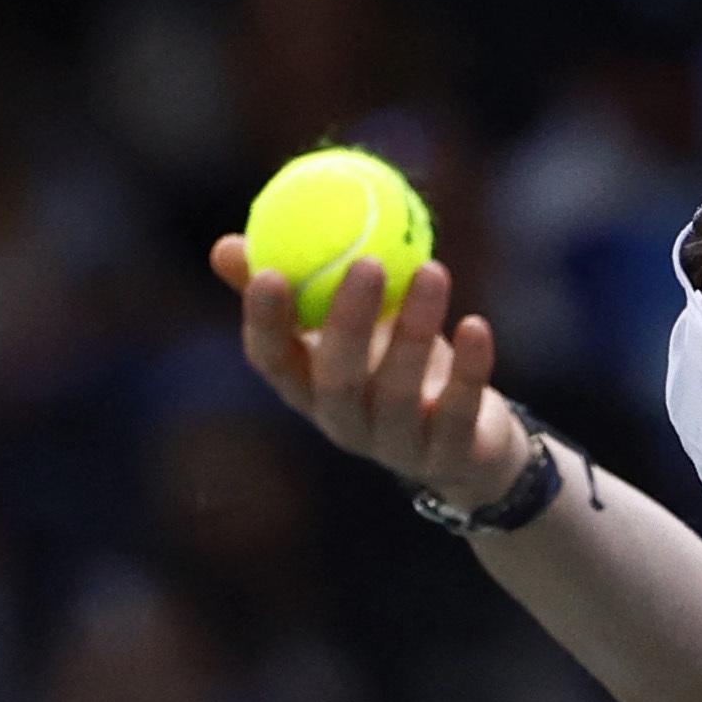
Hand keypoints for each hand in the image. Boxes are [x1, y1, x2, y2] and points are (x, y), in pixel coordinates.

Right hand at [210, 238, 529, 509]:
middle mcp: (345, 424)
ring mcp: (397, 446)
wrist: (469, 448)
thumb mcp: (349, 328)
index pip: (273, 362)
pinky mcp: (450, 456)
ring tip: (433, 271)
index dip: (266, 323)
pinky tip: (474, 325)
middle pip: (337, 379)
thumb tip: (227, 244)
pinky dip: (468, 368)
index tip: (269, 272)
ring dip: (416, 328)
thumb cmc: (396, 368)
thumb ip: (300, 287)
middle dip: (349, 321)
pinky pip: (458, 411)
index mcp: (310, 390)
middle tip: (368, 262)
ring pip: (399, 392)